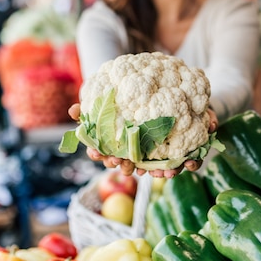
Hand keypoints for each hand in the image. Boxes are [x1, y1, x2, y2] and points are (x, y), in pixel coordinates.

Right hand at [67, 103, 217, 177]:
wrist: (177, 89)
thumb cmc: (139, 99)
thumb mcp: (116, 98)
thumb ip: (95, 106)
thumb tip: (71, 110)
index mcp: (124, 142)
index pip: (108, 153)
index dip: (103, 156)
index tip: (99, 154)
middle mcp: (142, 151)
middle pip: (132, 165)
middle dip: (128, 167)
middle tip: (126, 165)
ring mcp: (162, 152)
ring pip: (159, 167)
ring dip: (160, 171)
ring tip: (160, 171)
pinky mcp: (185, 148)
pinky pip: (187, 160)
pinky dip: (189, 162)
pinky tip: (189, 162)